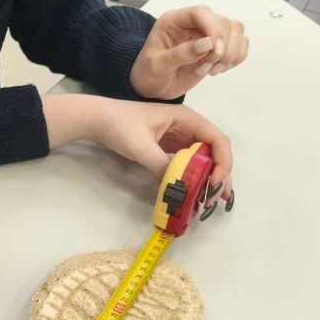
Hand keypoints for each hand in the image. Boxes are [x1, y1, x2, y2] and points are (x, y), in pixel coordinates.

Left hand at [88, 98, 233, 203]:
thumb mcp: (140, 146)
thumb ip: (161, 165)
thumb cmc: (118, 125)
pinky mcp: (169, 148)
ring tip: (208, 200)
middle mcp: (187, 127)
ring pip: (203, 159)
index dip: (222, 162)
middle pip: (214, 151)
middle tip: (216, 198)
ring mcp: (179, 138)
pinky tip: (192, 192)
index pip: (217, 140)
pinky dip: (193, 178)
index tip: (214, 183)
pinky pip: (187, 164)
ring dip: (208, 178)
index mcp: (186, 119)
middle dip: (219, 174)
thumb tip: (178, 188)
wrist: (96, 120)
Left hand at [129, 5, 247, 99]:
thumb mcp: (157, 66)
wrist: (153, 86)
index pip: (201, 12)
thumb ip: (180, 54)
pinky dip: (235, 58)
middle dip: (222, 48)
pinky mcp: (217, 48)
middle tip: (206, 67)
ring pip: (235, 30)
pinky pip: (240, 44)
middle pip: (223, 22)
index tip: (214, 50)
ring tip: (211, 70)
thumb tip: (208, 44)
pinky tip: (218, 69)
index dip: (213, 28)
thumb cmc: (149, 74)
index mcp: (174, 21)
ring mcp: (207, 35)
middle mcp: (193, 24)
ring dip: (230, 53)